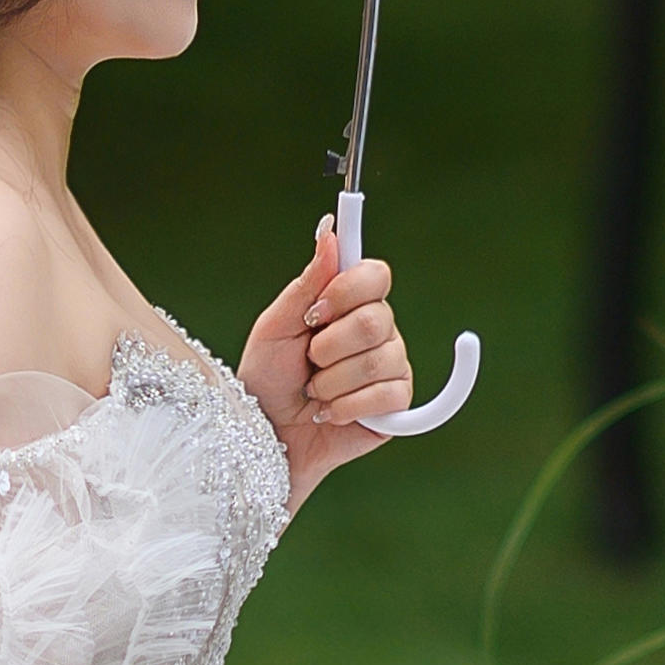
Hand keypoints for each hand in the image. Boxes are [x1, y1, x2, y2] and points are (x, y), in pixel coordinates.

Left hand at [244, 220, 413, 493]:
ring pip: (379, 361)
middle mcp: (378, 330)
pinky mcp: (397, 404)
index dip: (347, 292)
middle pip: (375, 320)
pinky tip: (330, 413)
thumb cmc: (267, 377)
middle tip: (309, 363)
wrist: (267, 432)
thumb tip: (329, 232)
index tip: (314, 313)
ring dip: (332, 383)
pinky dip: (348, 407)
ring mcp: (391, 366)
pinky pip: (388, 395)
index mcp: (350, 304)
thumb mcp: (276, 325)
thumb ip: (308, 282)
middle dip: (329, 348)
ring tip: (315, 393)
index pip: (376, 274)